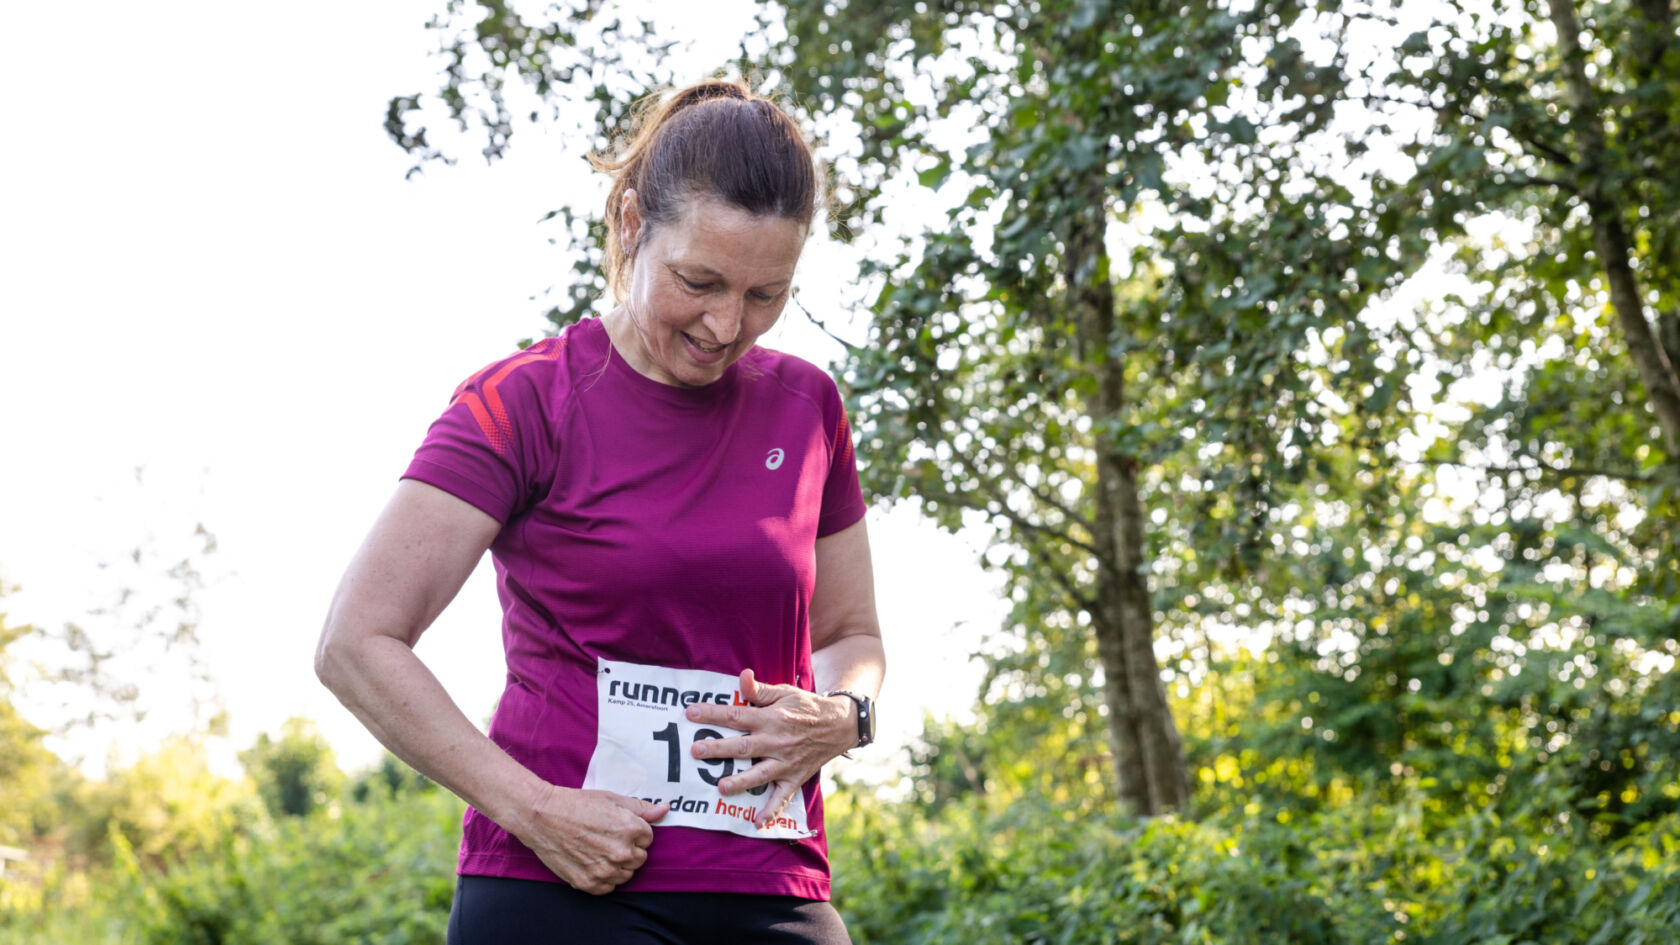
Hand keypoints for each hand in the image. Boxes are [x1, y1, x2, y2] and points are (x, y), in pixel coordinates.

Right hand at [512, 784, 667, 894]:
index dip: (633, 832)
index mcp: (631, 829)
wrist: (542, 817)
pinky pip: (609, 887)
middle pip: (639, 859)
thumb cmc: (576, 804)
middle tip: (606, 838)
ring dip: (617, 865)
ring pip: (626, 875)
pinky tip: (591, 862)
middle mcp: (621, 852)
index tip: (617, 827)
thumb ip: (641, 808)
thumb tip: (665, 810)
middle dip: (628, 849)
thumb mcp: (611, 799)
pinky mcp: (589, 884)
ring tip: (598, 850)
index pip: (648, 838)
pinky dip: (603, 878)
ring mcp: (605, 870)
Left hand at [684, 668, 856, 828]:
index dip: (713, 714)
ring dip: (741, 782)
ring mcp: (786, 762)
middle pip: (743, 746)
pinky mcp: (794, 778)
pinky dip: (771, 811)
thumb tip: (742, 676)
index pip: (737, 715)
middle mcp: (777, 741)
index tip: (690, 713)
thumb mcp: (785, 692)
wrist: (839, 725)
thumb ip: (760, 690)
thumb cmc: (806, 707)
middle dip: (718, 749)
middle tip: (696, 751)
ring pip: (759, 774)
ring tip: (721, 787)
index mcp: (772, 718)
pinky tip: (757, 823)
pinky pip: (782, 797)